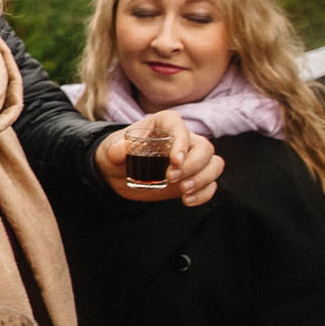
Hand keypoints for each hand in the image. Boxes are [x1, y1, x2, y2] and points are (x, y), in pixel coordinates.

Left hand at [94, 111, 222, 206]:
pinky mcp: (194, 177)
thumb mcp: (110, 151)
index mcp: (164, 124)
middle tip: (171, 179)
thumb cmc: (118, 154)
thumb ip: (115, 150)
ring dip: (203, 179)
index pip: (179, 127)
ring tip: (183, 191)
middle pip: (204, 147)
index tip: (174, 161)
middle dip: (192, 166)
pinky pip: (211, 183)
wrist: (120, 173)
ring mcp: (192, 158)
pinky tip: (188, 201)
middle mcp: (183, 138)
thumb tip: (120, 151)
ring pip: (214, 163)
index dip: (181, 142)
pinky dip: (204, 193)